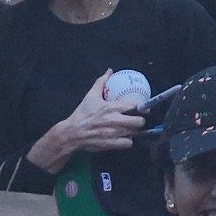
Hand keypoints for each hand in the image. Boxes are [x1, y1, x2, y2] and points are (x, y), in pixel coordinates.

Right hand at [29, 72, 145, 170]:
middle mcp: (114, 121)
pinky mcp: (110, 144)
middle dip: (140, 120)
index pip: (133, 106)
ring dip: (133, 131)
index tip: (144, 108)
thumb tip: (109, 71)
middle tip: (137, 119)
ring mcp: (113, 134)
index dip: (142, 108)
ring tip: (130, 128)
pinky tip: (123, 138)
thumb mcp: (91, 96)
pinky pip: (127, 144)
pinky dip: (127, 141)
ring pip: (134, 133)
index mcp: (110, 107)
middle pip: (138, 122)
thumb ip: (101, 82)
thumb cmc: (82, 113)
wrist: (72, 133)